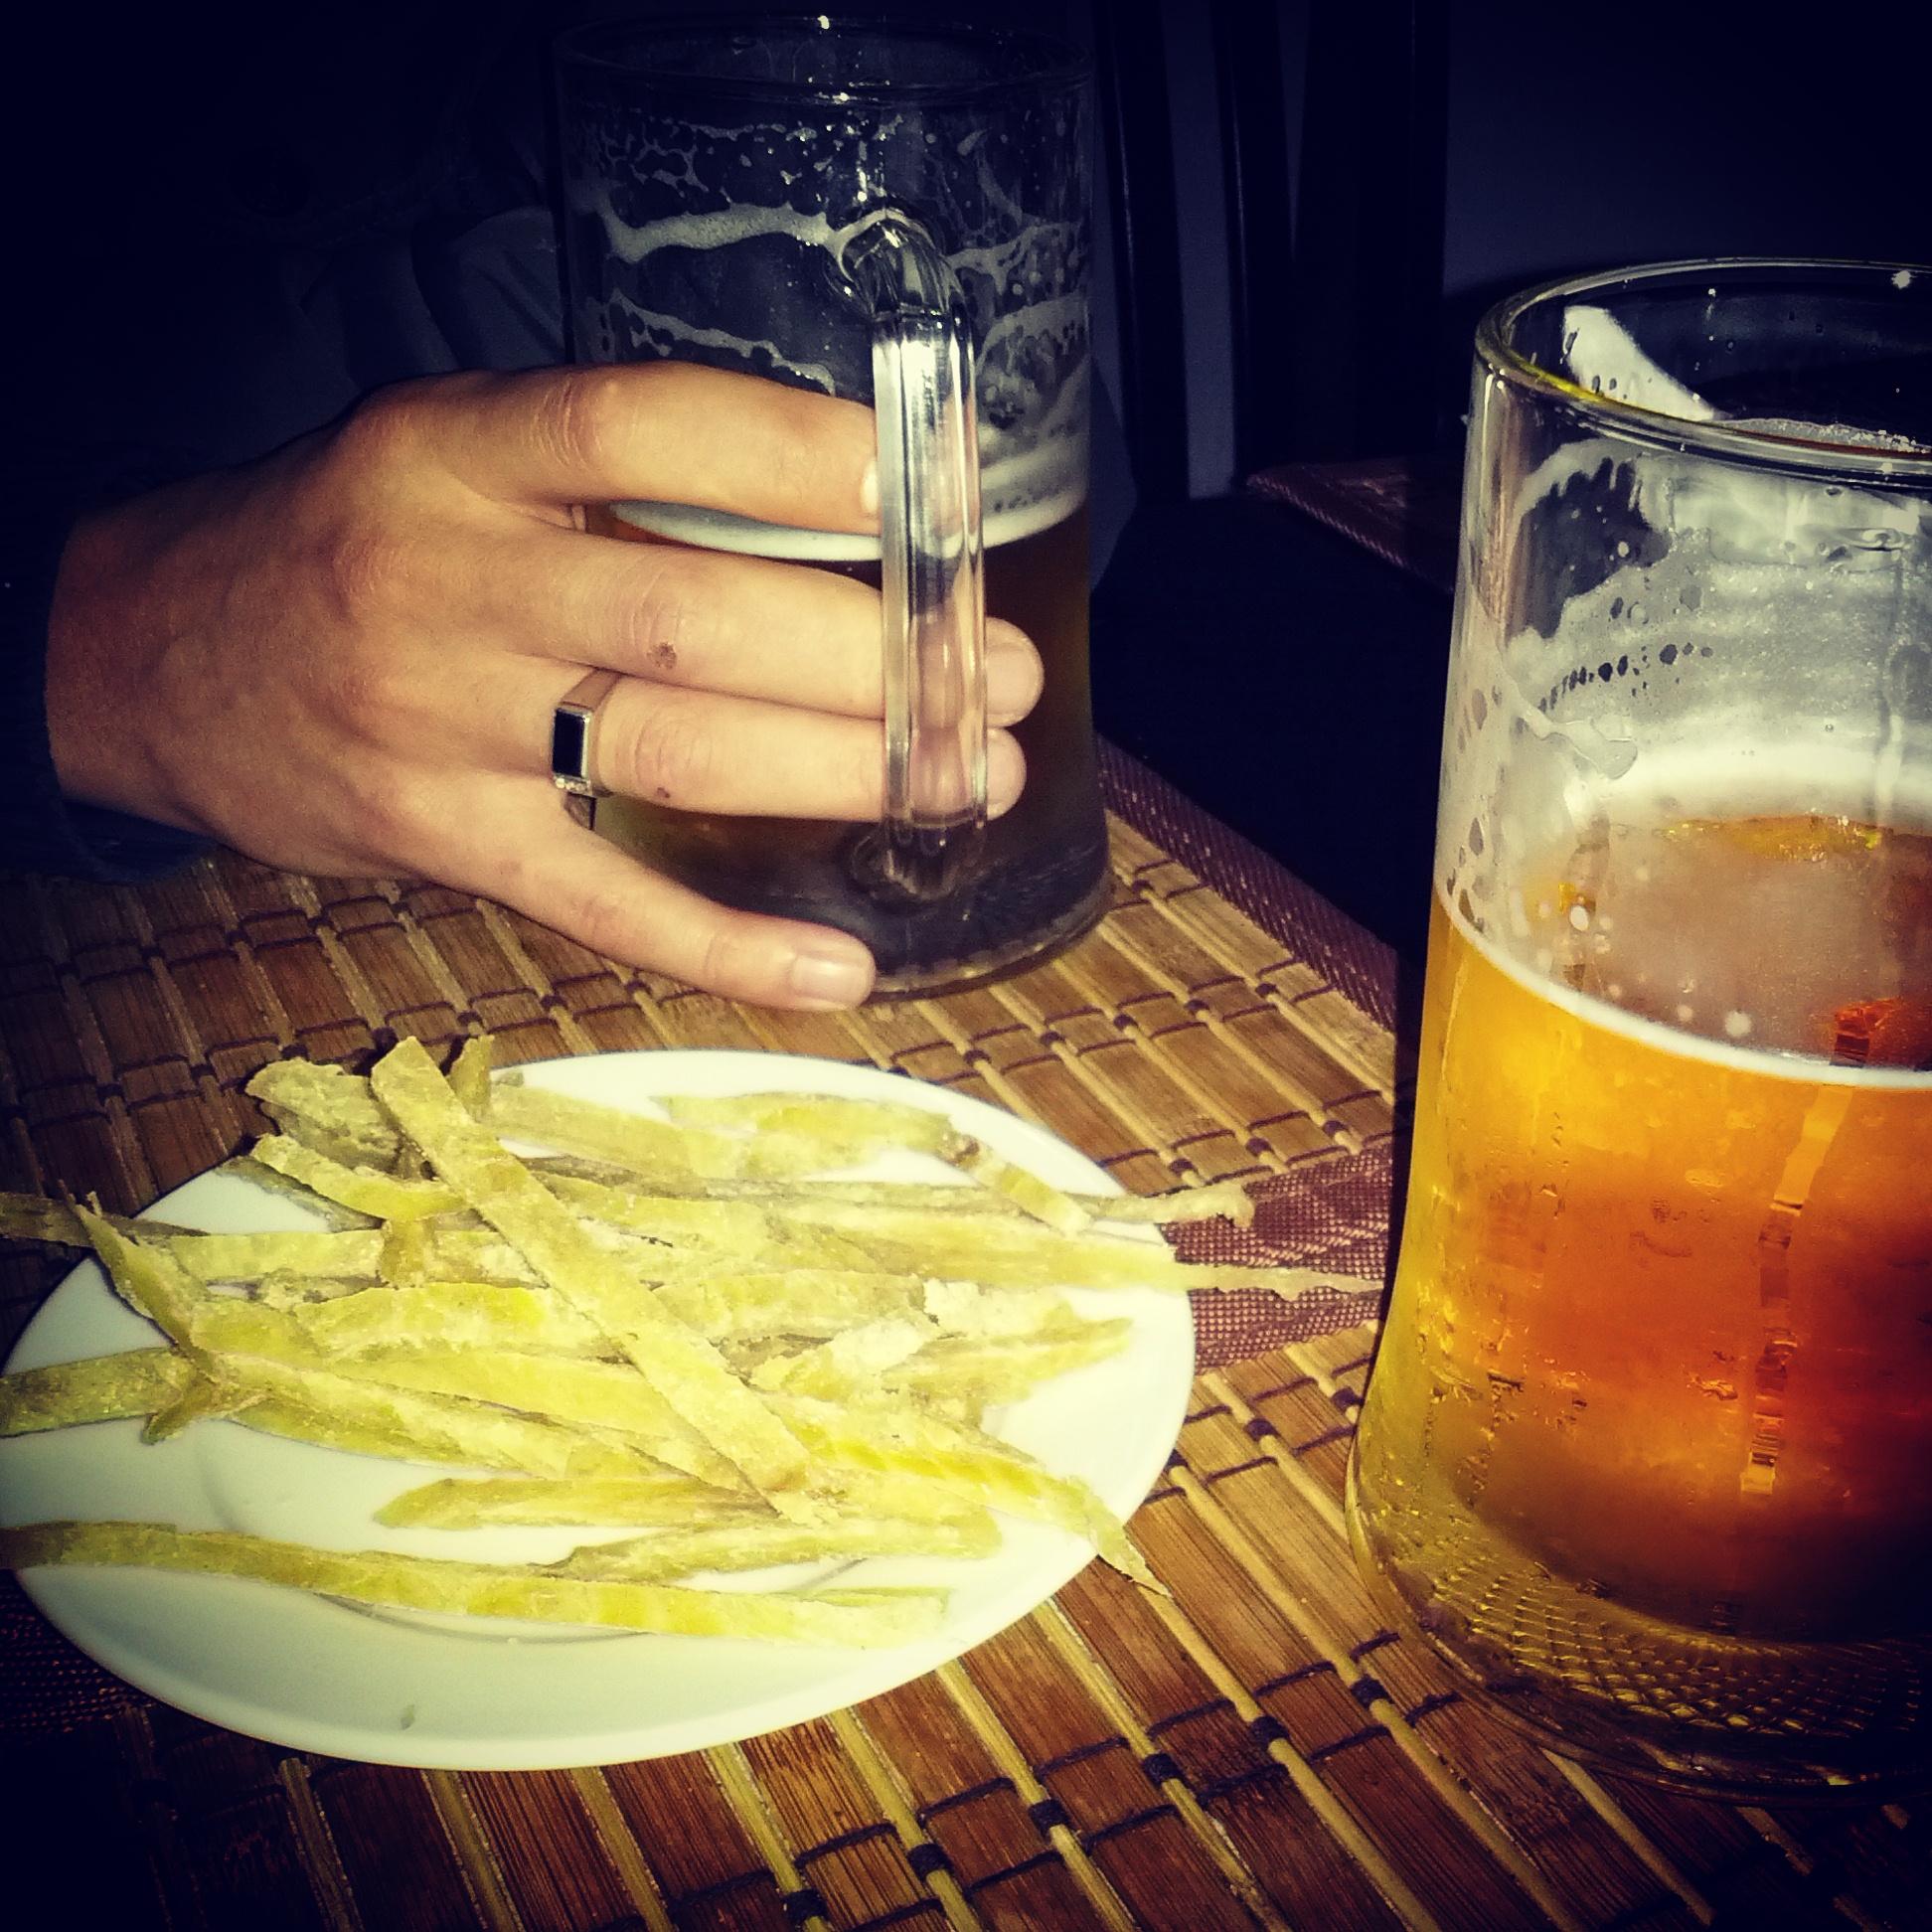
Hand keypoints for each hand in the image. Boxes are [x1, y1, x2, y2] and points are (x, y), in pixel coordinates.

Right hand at [44, 364, 1041, 1007]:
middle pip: (692, 618)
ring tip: (975, 778)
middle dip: (873, 655)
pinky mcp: (447, 844)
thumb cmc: (350, 538)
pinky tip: (844, 965)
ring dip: (843, 772)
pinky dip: (728, 945)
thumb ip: (611, 474)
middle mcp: (450, 581)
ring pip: (672, 751)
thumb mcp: (450, 450)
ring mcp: (444, 726)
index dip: (794, 455)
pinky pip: (602, 901)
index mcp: (457, 452)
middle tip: (998, 678)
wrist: (157, 656)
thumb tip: (839, 506)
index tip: (927, 488)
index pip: (644, 430)